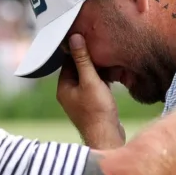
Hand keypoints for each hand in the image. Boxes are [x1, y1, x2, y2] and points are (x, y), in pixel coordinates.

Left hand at [56, 34, 125, 148]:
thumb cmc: (97, 111)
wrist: (107, 137)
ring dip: (96, 69)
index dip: (78, 49)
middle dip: (89, 59)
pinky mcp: (91, 105)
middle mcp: (68, 93)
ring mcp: (79, 100)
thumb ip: (82, 60)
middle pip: (77, 69)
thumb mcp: (90, 81)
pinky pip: (94, 86)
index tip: (89, 37)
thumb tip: (74, 37)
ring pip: (87, 77)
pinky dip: (101, 80)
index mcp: (63, 87)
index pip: (67, 61)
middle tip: (101, 45)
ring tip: (108, 58)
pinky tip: (112, 74)